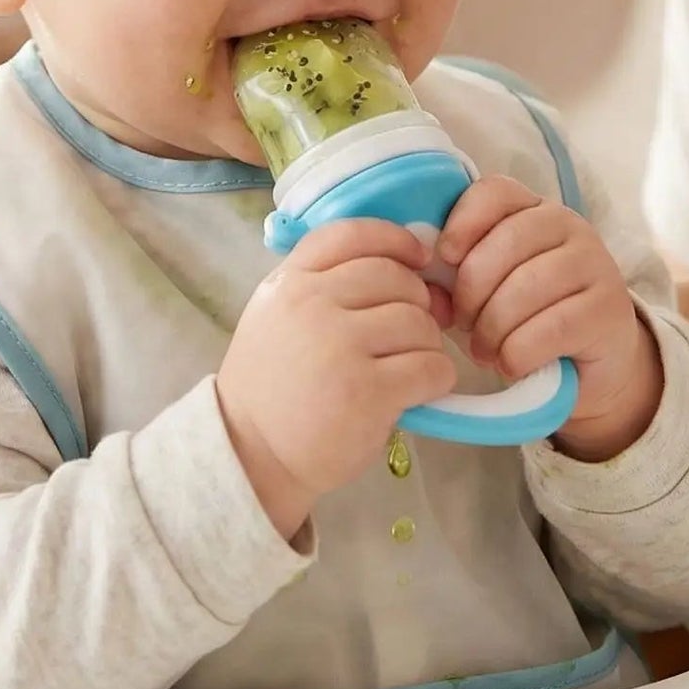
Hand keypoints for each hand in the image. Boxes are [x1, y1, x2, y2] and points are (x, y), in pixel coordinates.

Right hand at [217, 218, 457, 539]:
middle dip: (417, 303)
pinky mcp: (368, 391)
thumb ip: (326, 285)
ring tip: (408, 366)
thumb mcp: (279, 316)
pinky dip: (437, 377)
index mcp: (290, 282)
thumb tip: (413, 269)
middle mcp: (312, 304)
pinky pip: (432, 366)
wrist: (251, 455)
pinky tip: (421, 390)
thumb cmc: (274, 386)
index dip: (396, 239)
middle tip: (411, 333)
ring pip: (419, 321)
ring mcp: (340, 346)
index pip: (352, 234)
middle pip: (396, 277)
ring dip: (427, 344)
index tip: (418, 257)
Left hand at [437, 176, 662, 462]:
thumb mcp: (489, 291)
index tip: (444, 258)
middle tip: (463, 324)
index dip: (463, 221)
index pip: (495, 192)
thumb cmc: (526, 320)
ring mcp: (596, 265)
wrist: (589, 367)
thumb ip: (456, 278)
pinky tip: (511, 364)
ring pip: (526, 287)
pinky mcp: (609, 310)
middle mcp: (571, 227)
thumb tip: (426, 285)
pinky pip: (551, 328)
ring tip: (484, 351)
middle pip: (506, 243)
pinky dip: (519, 353)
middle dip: (472, 291)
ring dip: (493, 329)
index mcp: (535, 210)